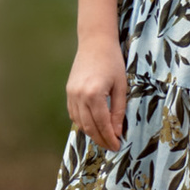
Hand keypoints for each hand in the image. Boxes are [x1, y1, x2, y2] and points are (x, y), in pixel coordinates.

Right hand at [67, 27, 128, 150]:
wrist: (95, 43)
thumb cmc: (112, 62)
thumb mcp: (121, 86)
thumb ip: (118, 110)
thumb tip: (117, 132)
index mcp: (94, 94)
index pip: (102, 124)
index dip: (110, 137)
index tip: (117, 146)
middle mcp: (79, 96)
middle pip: (89, 127)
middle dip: (101, 140)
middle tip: (111, 147)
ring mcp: (71, 94)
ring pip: (79, 123)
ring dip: (91, 134)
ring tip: (103, 139)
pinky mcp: (68, 92)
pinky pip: (74, 114)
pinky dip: (82, 123)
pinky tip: (92, 127)